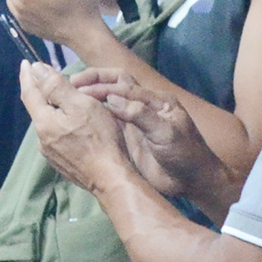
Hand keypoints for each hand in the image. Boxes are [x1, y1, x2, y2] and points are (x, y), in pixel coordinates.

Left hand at [20, 61, 134, 194]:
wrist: (111, 178)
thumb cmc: (100, 138)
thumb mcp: (81, 104)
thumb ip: (56, 86)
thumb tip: (36, 69)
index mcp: (44, 123)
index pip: (30, 93)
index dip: (28, 76)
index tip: (26, 63)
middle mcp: (42, 139)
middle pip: (38, 109)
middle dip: (41, 91)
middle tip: (47, 76)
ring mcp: (51, 154)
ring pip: (48, 123)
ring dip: (52, 109)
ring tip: (61, 98)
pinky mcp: (62, 163)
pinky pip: (57, 136)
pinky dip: (60, 124)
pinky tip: (71, 123)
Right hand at [81, 71, 230, 205]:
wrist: (191, 181)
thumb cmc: (184, 154)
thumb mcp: (166, 133)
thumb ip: (141, 115)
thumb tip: (112, 98)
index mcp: (156, 100)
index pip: (125, 85)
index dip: (103, 85)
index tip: (80, 88)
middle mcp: (143, 105)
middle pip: (116, 84)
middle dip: (95, 80)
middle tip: (72, 83)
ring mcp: (134, 121)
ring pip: (109, 101)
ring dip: (91, 97)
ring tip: (70, 97)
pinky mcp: (127, 137)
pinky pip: (108, 121)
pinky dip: (93, 115)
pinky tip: (78, 118)